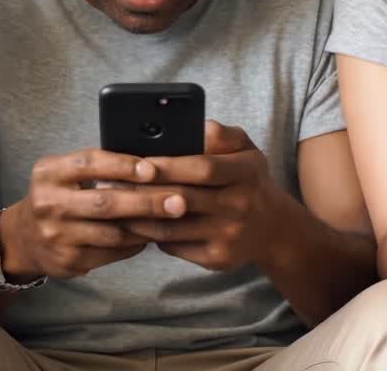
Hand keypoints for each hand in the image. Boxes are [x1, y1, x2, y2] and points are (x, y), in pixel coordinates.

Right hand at [0, 149, 187, 279]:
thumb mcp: (65, 173)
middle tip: (179, 201)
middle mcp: (49, 203)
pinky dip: (134, 244)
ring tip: (172, 219)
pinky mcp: (67, 260)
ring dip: (147, 226)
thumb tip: (152, 162)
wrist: (24, 238)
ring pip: (112, 232)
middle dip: (147, 202)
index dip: (123, 165)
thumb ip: (98, 166)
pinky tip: (149, 236)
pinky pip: (110, 252)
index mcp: (49, 173)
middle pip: (106, 202)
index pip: (90, 163)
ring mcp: (56, 235)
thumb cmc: (58, 196)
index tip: (154, 168)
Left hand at [124, 121, 278, 271]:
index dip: (170, 166)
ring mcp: (229, 236)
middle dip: (145, 191)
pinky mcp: (217, 259)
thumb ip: (222, 134)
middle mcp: (240, 206)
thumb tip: (196, 126)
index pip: (204, 169)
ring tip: (115, 203)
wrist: (272, 228)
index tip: (140, 162)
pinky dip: (151, 236)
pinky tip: (135, 224)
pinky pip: (174, 247)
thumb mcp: (246, 150)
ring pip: (172, 228)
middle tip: (113, 183)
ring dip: (139, 217)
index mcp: (246, 173)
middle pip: (183, 199)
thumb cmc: (248, 181)